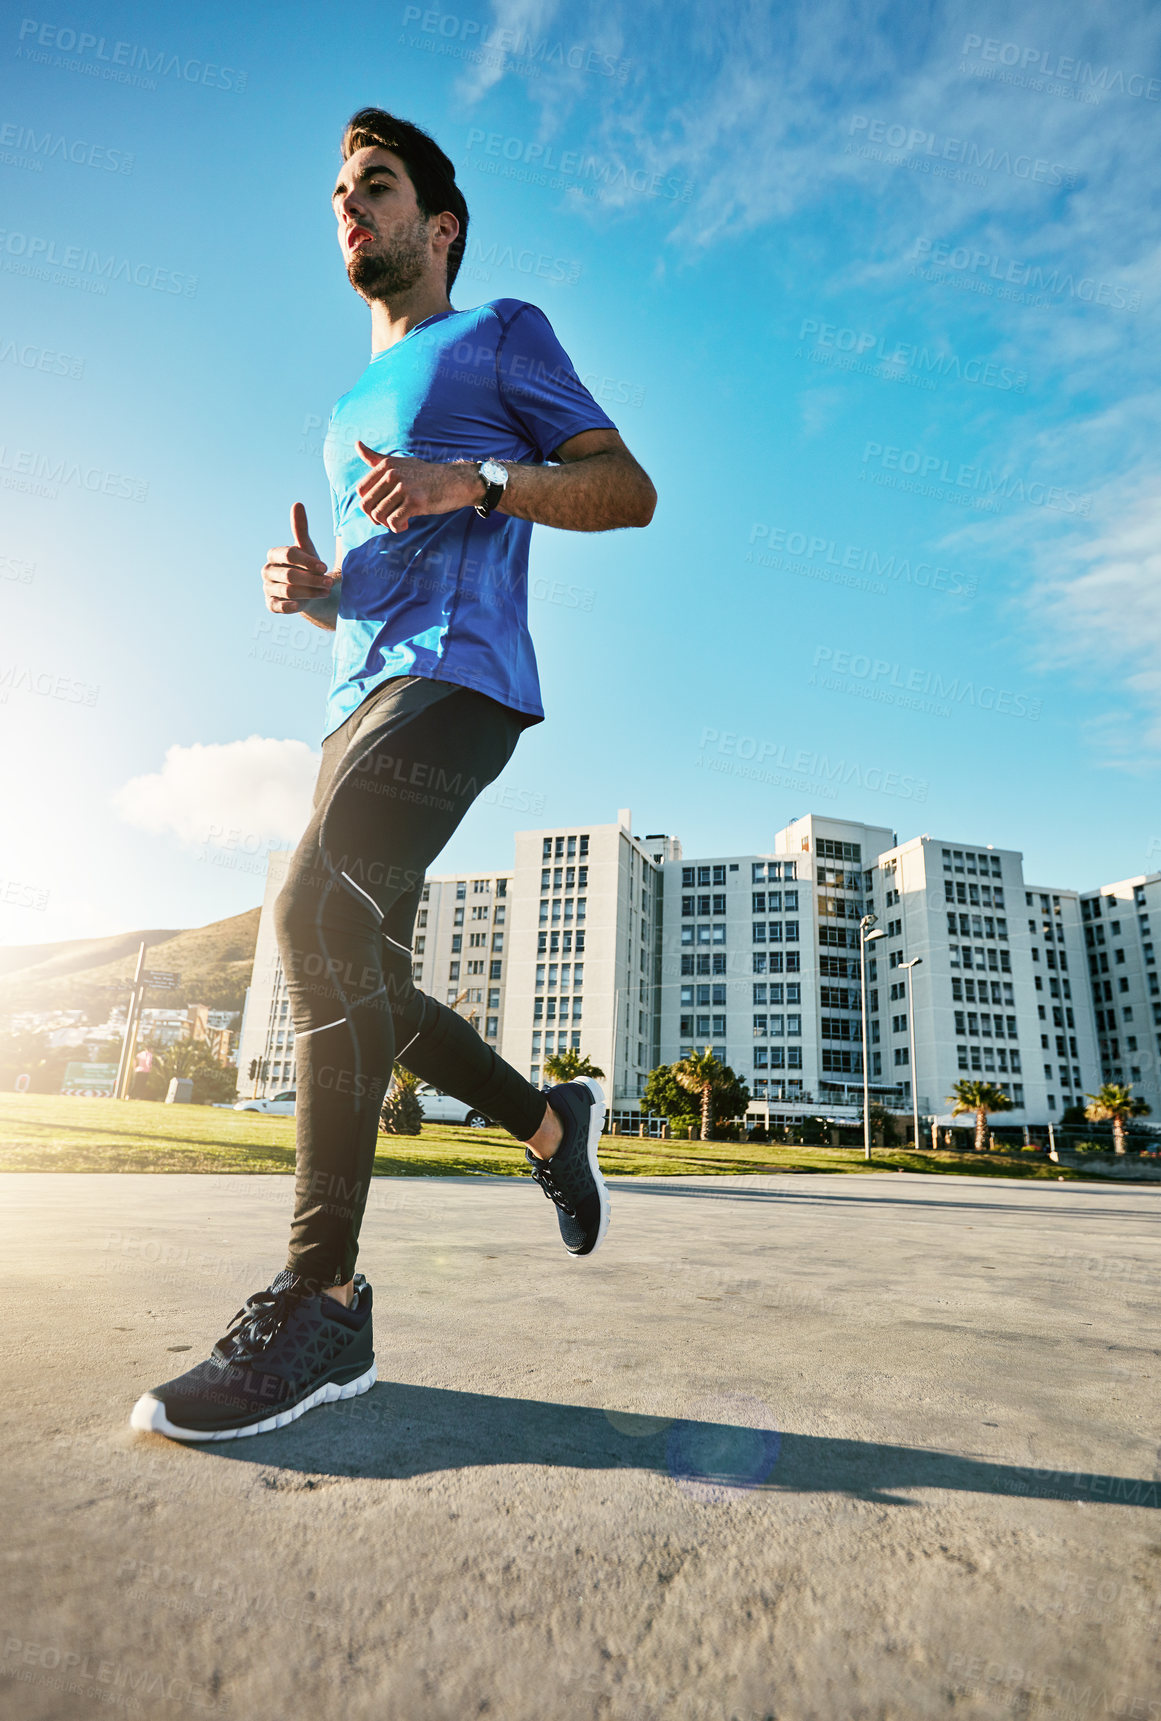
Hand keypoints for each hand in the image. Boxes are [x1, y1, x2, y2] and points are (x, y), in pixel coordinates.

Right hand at [261, 504, 332, 613]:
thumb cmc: (308, 568)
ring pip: (288, 591)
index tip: (324, 566)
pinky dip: (289, 606)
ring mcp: (268, 588)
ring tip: (326, 592)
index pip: (289, 554)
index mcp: (274, 554)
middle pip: (290, 575)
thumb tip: (297, 503)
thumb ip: (301, 529)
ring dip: (310, 592)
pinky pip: (278, 606)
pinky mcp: (271, 604)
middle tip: (330, 583)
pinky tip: (301, 605)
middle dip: (312, 579)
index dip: (308, 561)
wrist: (310, 592)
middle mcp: (267, 571)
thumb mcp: (307, 549)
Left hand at [355, 441, 482, 531]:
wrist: (454, 482)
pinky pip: (393, 521)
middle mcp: (393, 474)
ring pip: (379, 515)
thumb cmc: (425, 475)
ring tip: (399, 522)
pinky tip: (406, 525)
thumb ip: (376, 458)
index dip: (369, 504)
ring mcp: (404, 488)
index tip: (382, 506)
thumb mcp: (399, 463)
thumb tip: (356, 444)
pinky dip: (397, 528)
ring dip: (387, 524)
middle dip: (376, 517)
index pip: (361, 491)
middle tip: (389, 518)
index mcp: (386, 465)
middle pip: (367, 505)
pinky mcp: (415, 502)